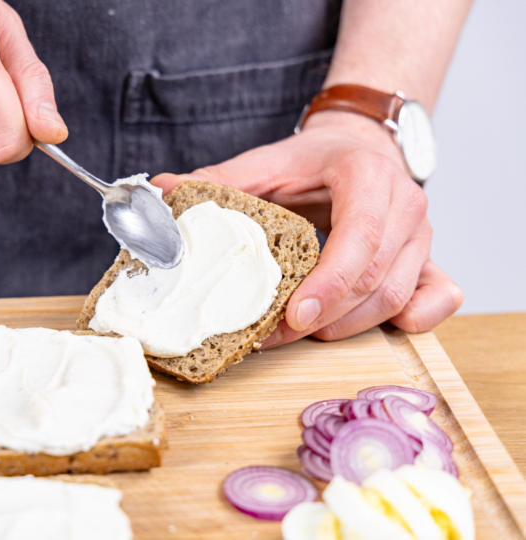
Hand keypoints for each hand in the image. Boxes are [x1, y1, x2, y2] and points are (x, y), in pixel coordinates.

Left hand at [151, 111, 462, 345]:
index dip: (327, 284)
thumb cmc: (313, 161)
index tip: (292, 317)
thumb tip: (160, 191)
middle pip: (374, 280)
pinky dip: (413, 320)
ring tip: (299, 333)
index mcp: (367, 176)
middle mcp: (406, 206)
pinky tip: (373, 328)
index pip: (359, 239)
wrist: (360, 146)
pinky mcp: (429, 258)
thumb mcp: (265, 164)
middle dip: (323, 317)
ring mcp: (424, 235)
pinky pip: (438, 298)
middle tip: (275, 335)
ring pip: (396, 297)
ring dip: (347, 326)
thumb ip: (217, 180)